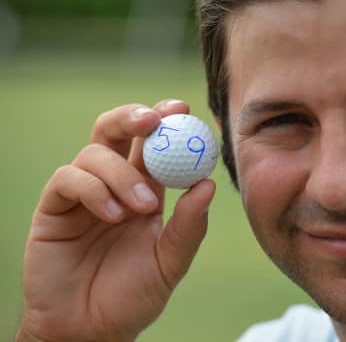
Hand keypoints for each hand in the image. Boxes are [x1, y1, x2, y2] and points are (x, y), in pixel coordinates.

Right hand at [17, 100, 214, 341]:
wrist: (91, 327)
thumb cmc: (134, 294)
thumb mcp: (170, 261)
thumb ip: (189, 226)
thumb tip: (208, 185)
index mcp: (145, 188)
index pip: (153, 143)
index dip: (165, 120)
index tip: (182, 109)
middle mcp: (112, 183)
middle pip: (116, 130)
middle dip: (133, 116)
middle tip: (154, 120)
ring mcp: (82, 193)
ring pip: (94, 153)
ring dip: (121, 173)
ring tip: (141, 207)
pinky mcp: (55, 207)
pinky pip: (68, 179)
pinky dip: (93, 189)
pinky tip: (112, 214)